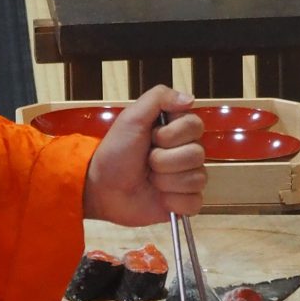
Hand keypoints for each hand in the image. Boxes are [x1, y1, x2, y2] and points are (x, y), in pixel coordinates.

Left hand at [80, 86, 206, 225]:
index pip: (195, 126)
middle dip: (164, 160)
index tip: (152, 137)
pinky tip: (159, 197)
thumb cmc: (116, 152)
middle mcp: (186, 153)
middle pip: (197, 154)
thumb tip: (191, 98)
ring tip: (149, 179)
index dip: (172, 134)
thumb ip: (159, 98)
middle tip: (146, 161)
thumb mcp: (132, 117)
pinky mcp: (184, 202)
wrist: (102, 187)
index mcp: (177, 130)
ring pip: (197, 179)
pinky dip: (174, 201)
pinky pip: (194, 202)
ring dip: (166, 181)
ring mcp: (187, 178)